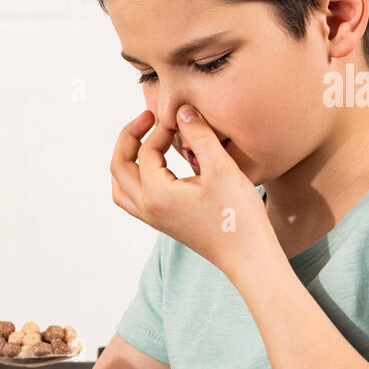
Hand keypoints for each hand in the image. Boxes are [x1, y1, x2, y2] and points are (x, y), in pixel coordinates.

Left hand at [110, 105, 274, 279]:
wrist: (249, 257)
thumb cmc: (238, 216)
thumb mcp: (222, 169)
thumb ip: (199, 136)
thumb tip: (182, 112)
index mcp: (156, 194)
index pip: (146, 151)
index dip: (162, 129)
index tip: (183, 119)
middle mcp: (148, 208)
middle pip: (119, 167)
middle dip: (129, 138)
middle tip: (148, 117)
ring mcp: (154, 219)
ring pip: (121, 186)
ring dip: (126, 160)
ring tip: (144, 141)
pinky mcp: (164, 224)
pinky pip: (133, 199)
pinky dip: (134, 178)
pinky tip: (157, 168)